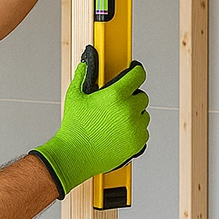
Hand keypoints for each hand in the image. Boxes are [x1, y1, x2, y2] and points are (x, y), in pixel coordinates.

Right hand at [30, 45, 149, 198]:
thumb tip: (86, 63)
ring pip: (144, 115)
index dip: (136, 72)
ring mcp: (135, 128)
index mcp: (116, 95)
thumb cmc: (74, 128)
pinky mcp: (138, 143)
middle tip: (117, 104)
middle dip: (131, 98)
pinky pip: (143, 131)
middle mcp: (129, 110)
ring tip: (116, 121)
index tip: (135, 72)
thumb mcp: (75, 96)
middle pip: (142, 96)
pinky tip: (119, 132)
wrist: (75, 155)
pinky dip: (135, 130)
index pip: (138, 75)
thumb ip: (84, 75)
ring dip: (134, 115)